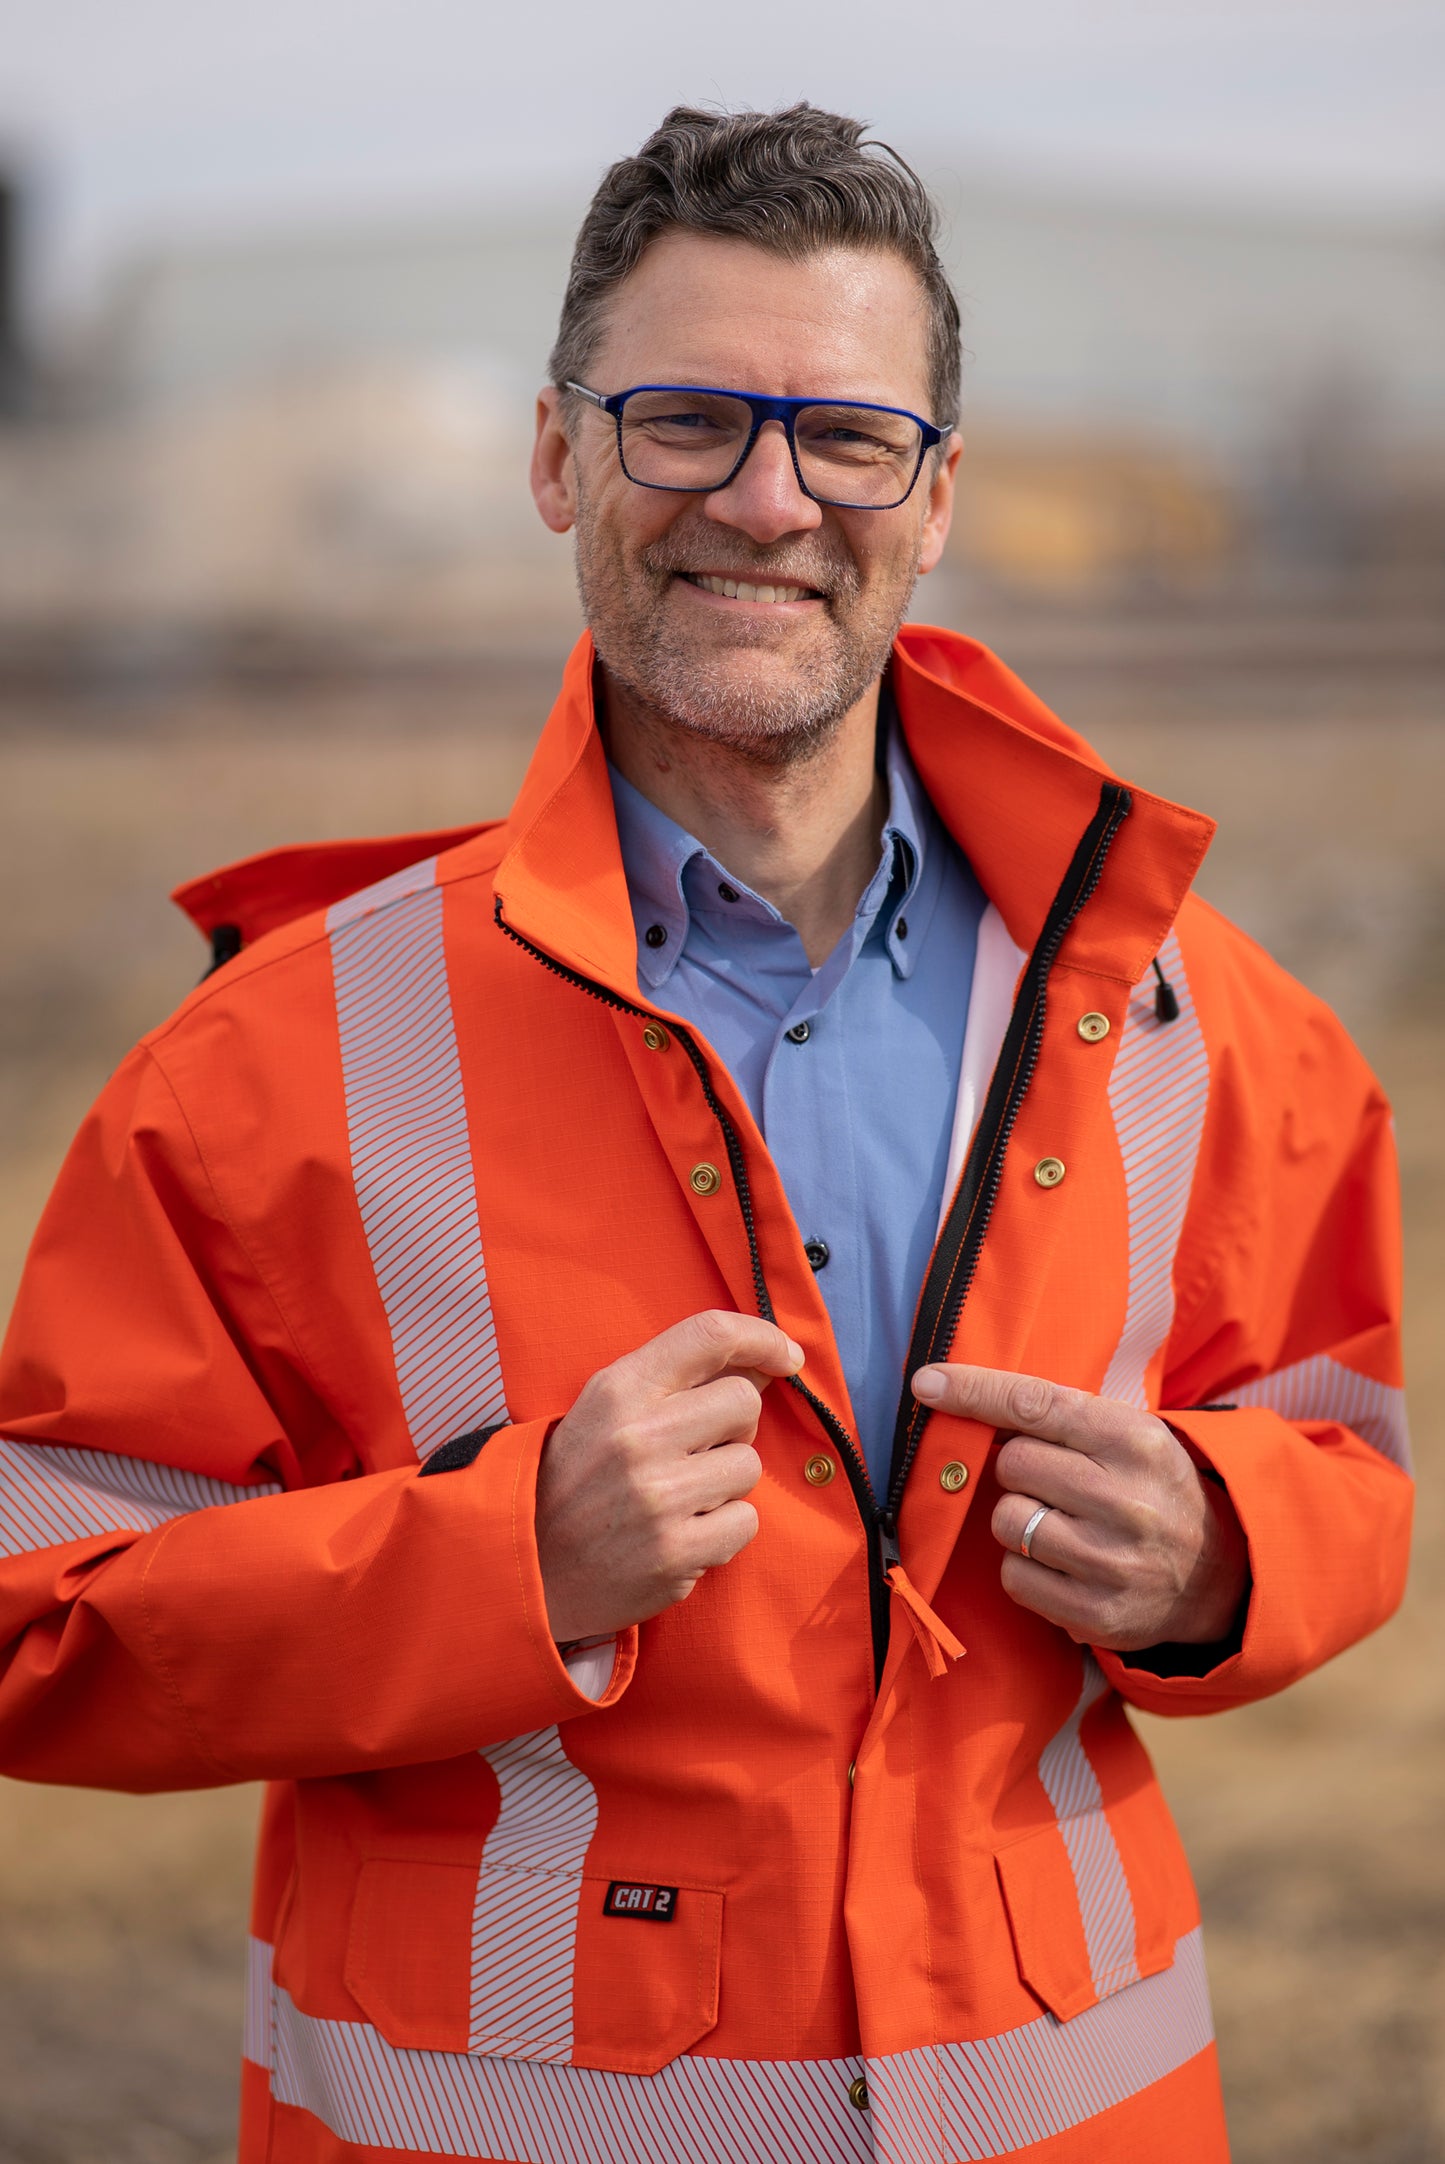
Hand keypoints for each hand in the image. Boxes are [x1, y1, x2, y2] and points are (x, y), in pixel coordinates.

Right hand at [536, 1310, 803, 1641]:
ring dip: (726, 1483)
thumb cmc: (575, 1480)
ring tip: (681, 1497)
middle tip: (698, 1450)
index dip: (761, 1337)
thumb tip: (763, 1365)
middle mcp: (638, 1437)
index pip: (709, 1335)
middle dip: (734, 1427)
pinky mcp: (675, 1553)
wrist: (527, 1566)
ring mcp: (658, 1498)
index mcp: (618, 1390)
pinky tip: (683, 1533)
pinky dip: (723, 1531)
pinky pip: (746, 1522)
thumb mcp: (605, 1410)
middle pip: (744, 1401)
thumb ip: (675, 1381)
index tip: (785, 1357)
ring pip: (748, 1466)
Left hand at [911, 1364, 1249, 1649]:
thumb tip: (956, 1396)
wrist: (1219, 1575)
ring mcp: (1112, 1561)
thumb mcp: (1126, 1436)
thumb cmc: (1150, 1488)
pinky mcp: (1097, 1613)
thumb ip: (1056, 1417)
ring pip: (1006, 1521)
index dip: (974, 1391)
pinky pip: (1013, 1578)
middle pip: (1013, 1464)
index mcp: (1135, 1440)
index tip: (926, 1382)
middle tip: (1053, 1481)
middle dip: (1018, 1470)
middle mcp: (1127, 1500)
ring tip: (1059, 1524)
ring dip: (1016, 1520)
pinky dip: (1024, 1569)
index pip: (1036, 1404)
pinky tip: (1061, 1565)